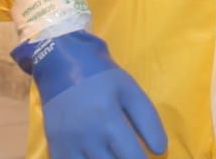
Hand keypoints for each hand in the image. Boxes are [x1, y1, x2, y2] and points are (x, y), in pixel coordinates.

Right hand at [19, 31, 167, 158]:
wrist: (63, 65)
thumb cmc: (102, 78)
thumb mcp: (130, 91)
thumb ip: (148, 120)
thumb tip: (160, 150)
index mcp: (108, 120)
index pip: (132, 157)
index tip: (146, 158)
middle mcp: (86, 136)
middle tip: (127, 153)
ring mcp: (67, 144)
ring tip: (113, 154)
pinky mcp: (55, 147)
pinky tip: (94, 156)